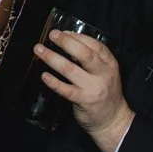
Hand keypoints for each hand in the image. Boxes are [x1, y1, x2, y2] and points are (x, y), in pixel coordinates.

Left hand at [32, 30, 131, 151]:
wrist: (113, 120)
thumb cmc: (105, 92)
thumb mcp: (106, 73)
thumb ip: (92, 60)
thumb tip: (68, 41)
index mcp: (110, 64)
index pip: (95, 45)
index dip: (78, 36)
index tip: (63, 31)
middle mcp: (103, 74)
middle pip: (84, 54)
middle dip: (66, 42)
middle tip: (52, 35)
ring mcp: (93, 88)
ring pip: (71, 69)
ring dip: (52, 58)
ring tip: (39, 50)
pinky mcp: (84, 101)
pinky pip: (66, 90)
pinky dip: (54, 82)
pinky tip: (44, 76)